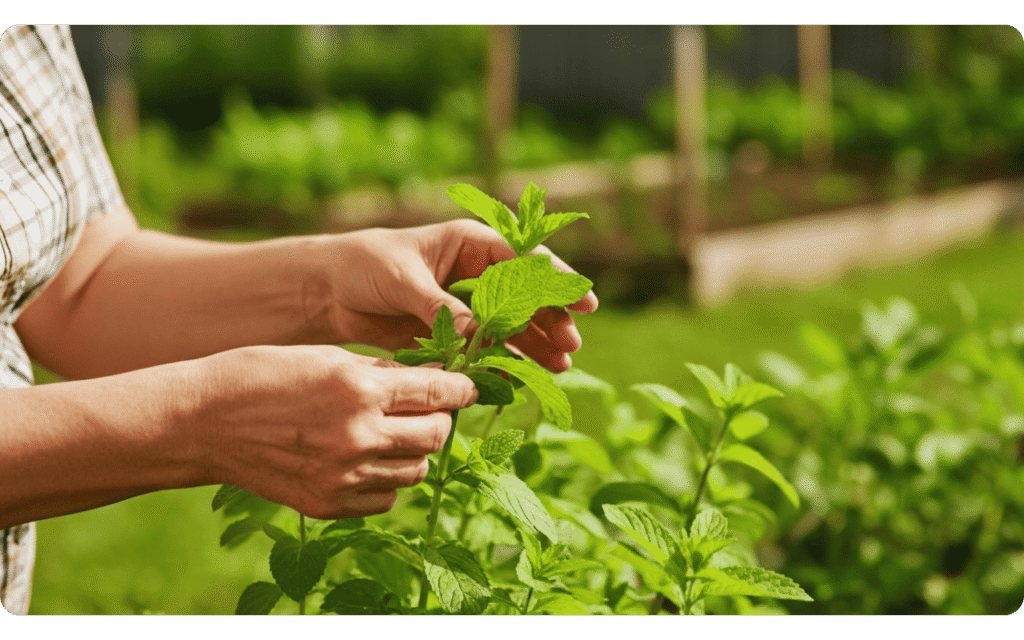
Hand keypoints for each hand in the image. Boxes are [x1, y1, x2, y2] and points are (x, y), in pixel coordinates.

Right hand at [193, 344, 476, 518]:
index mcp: (359, 388)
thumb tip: (427, 381)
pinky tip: (368, 459)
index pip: (437, 392)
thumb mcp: (326, 356)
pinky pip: (384, 497)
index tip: (466, 386)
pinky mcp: (327, 503)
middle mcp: (357, 435)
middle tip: (428, 410)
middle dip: (440, 419)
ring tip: (395, 434)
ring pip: (415, 470)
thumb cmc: (262, 375)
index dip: (460, 388)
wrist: (202, 422)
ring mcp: (342, 475)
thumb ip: (380, 372)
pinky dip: (386, 479)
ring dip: (415, 451)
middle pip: (435, 435)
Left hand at [320, 220, 598, 371]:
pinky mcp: (452, 332)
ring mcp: (466, 305)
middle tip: (570, 346)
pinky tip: (519, 377)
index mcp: (470, 245)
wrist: (328, 290)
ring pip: (511, 325)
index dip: (557, 281)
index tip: (585, 302)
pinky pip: (485, 348)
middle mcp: (475, 274)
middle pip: (525, 297)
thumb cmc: (365, 266)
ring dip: (535, 344)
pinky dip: (502, 361)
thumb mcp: (403, 281)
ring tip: (558, 367)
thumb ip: (440, 307)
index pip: (524, 260)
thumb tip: (475, 335)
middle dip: (551, 320)